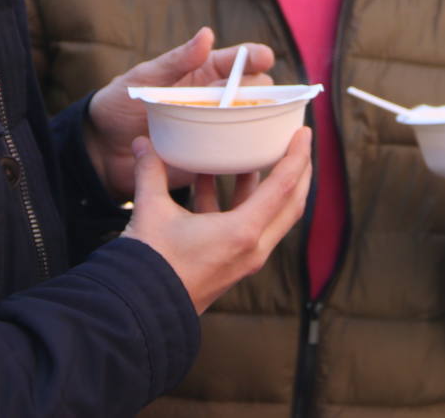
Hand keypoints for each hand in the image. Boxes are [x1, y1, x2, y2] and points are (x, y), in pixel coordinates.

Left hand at [83, 27, 274, 200]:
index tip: (263, 57)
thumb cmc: (121, 104)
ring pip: (254, 122)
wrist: (103, 150)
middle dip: (262, 91)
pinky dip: (248, 151)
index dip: (255, 56)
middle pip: (257, 91)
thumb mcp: (145, 77)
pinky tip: (252, 152)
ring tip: (256, 125)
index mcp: (204, 72)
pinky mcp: (212, 156)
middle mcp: (217, 99)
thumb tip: (207, 34)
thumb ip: (176, 60)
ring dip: (260, 122)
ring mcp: (217, 127)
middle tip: (250, 98)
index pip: (239, 60)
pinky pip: (238, 153)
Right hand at [121, 128, 311, 312]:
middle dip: (298, 171)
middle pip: (291, 203)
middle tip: (296, 142)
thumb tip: (140, 142)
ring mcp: (245, 259)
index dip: (298, 155)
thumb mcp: (151, 211)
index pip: (284, 186)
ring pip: (270, 215)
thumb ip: (150, 171)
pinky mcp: (232, 264)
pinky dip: (239, 201)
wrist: (140, 313)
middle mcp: (253, 248)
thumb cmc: (150, 265)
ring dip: (267, 185)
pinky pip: (249, 226)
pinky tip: (213, 181)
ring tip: (254, 154)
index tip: (304, 132)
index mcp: (243, 232)